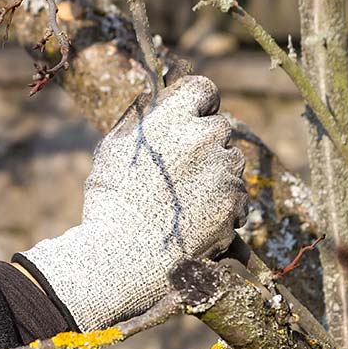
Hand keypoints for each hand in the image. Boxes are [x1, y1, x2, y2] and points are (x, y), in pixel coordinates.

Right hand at [21, 75, 246, 330]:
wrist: (124, 259)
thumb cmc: (110, 203)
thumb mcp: (112, 149)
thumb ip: (140, 119)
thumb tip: (155, 99)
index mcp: (174, 118)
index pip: (204, 89)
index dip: (198, 104)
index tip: (191, 117)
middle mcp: (205, 138)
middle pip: (219, 128)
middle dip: (204, 144)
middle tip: (179, 170)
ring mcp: (224, 172)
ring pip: (231, 163)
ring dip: (216, 174)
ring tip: (183, 200)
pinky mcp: (235, 204)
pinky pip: (238, 197)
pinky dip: (224, 205)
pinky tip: (195, 219)